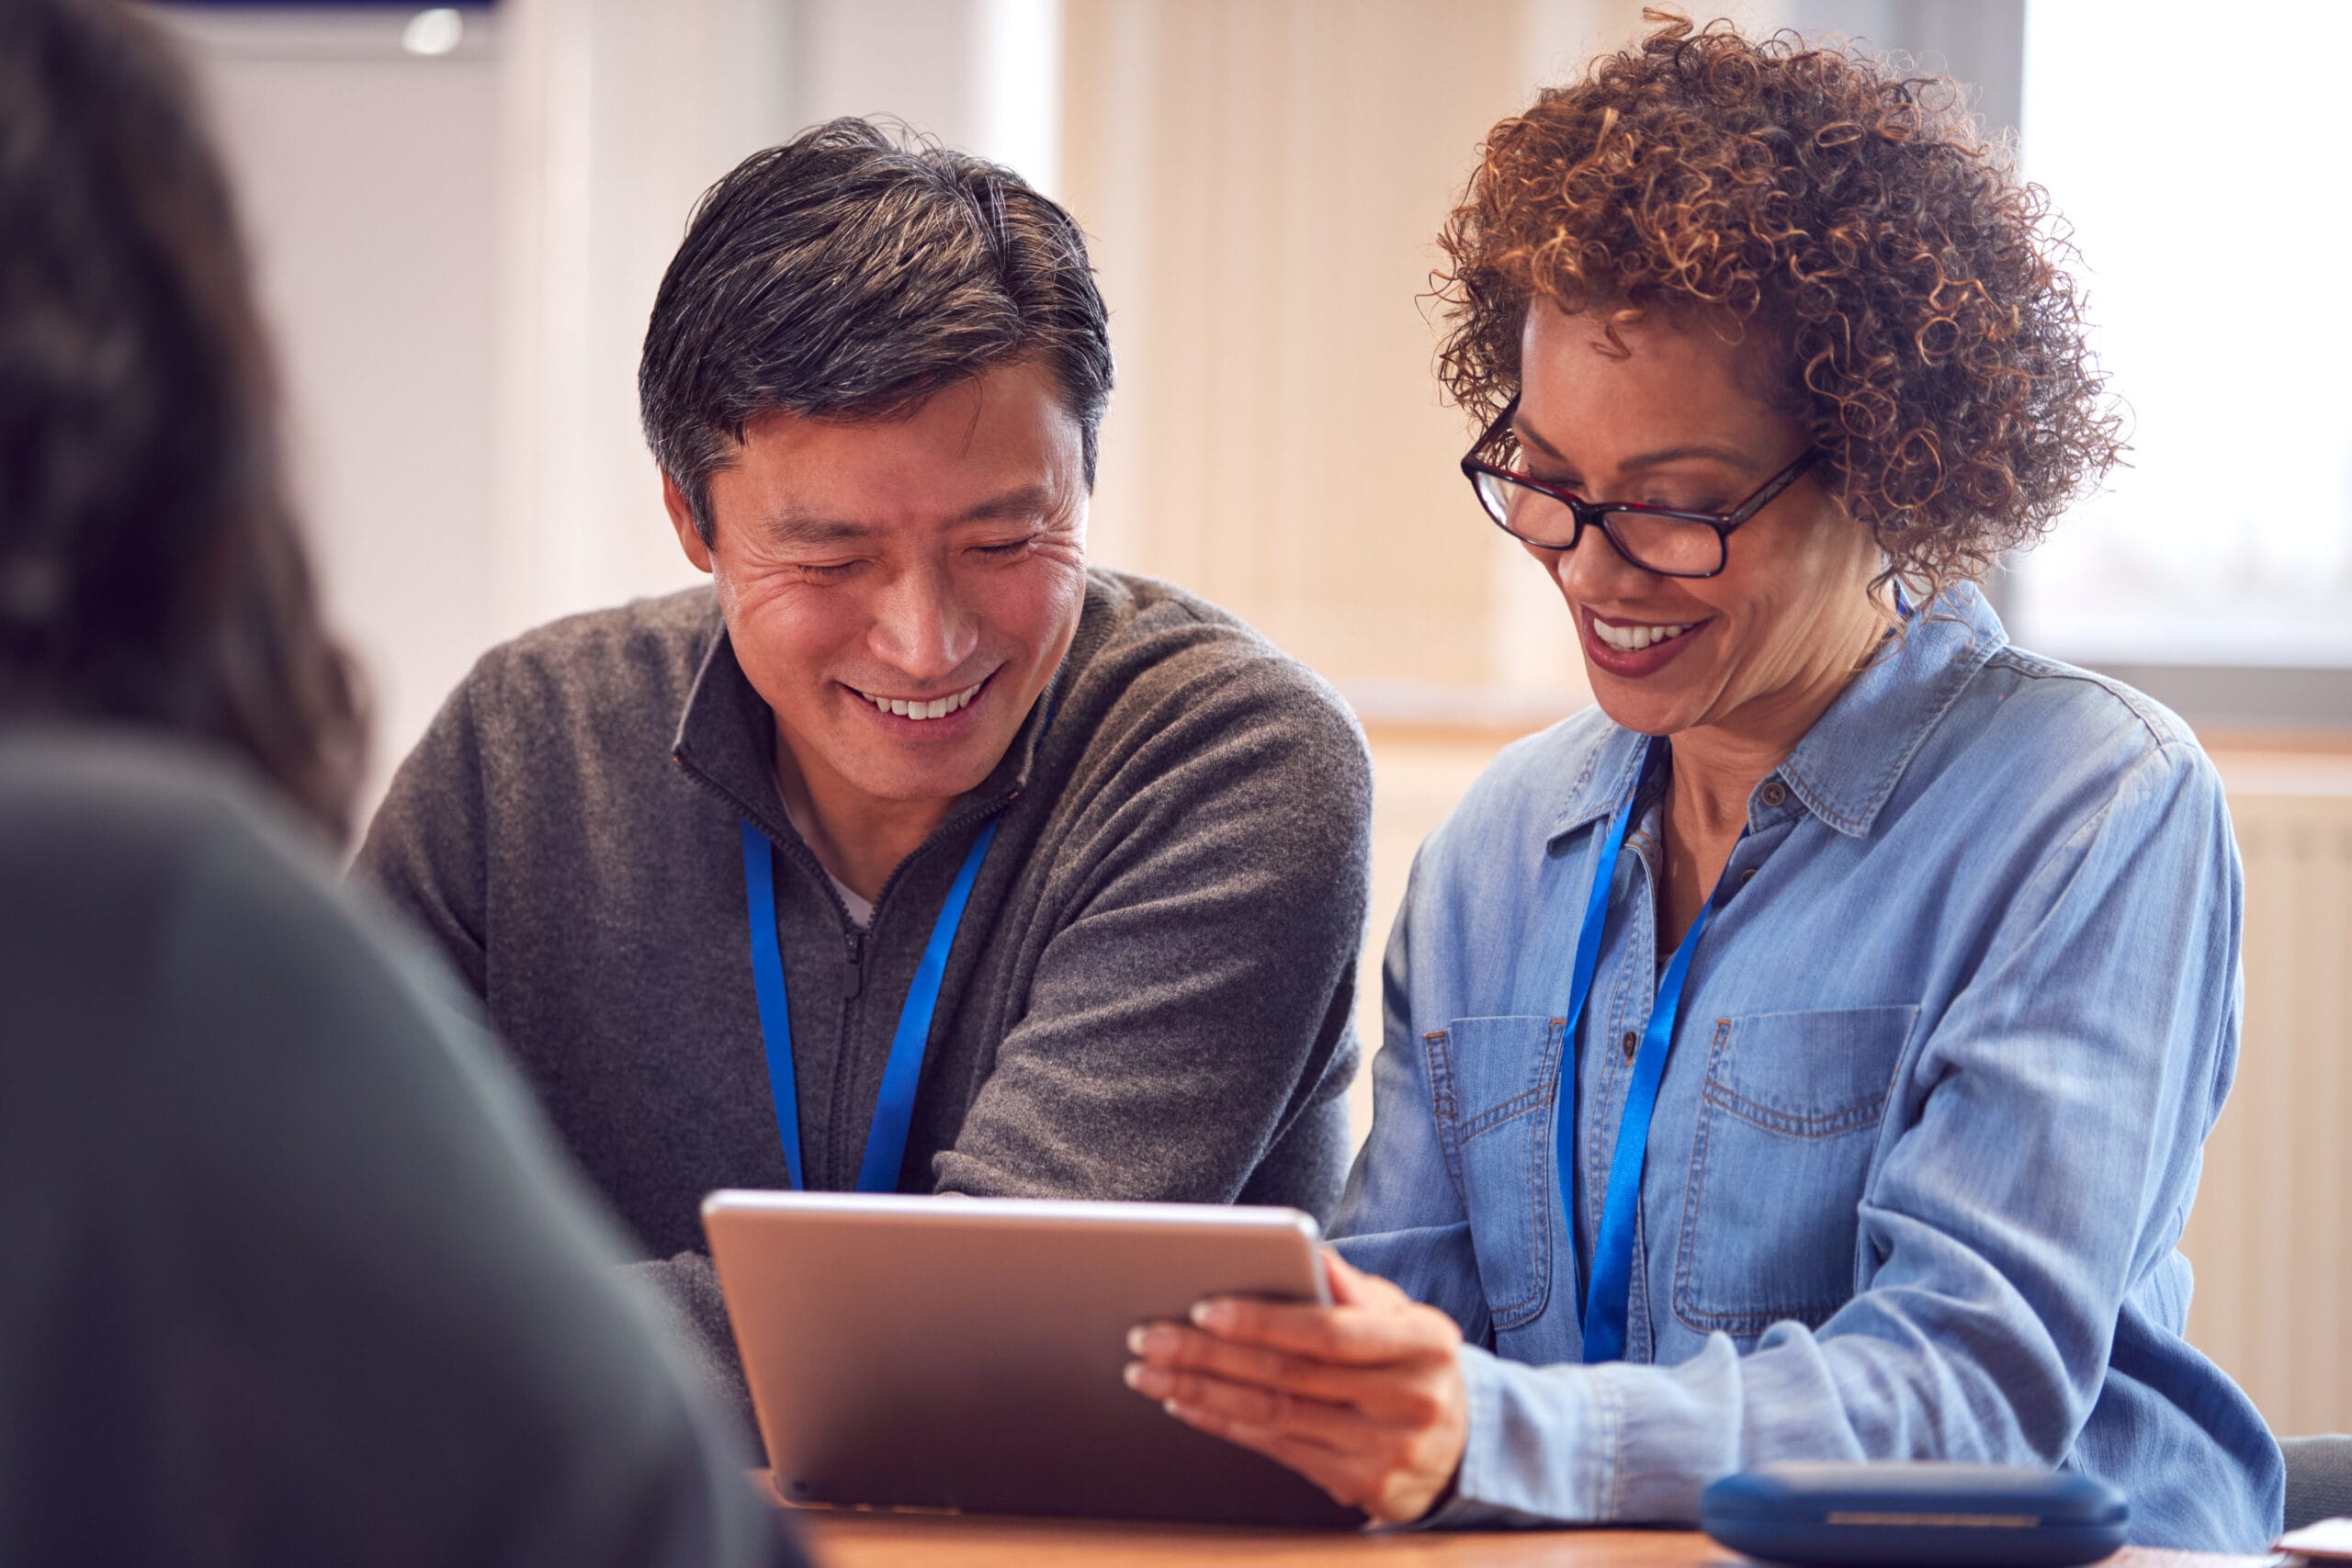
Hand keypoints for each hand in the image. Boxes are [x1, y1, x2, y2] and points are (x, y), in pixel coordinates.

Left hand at [1122, 1248, 1467, 1524]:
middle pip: (1291, 1377)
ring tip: (1150, 1370)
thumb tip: (1312, 1254)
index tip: (1202, 1307)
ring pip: (1276, 1417)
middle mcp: (1410, 1403)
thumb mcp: (1406, 1317)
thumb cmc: (1416, 1364)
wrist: (1464, 1445)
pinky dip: (1225, 1424)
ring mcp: (1388, 1453)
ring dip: (1202, 1392)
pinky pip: (1279, 1450)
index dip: (1263, 1321)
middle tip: (1150, 1337)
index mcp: (1425, 1346)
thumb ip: (1356, 1290)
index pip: (1330, 1334)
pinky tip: (1187, 1402)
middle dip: (1210, 1355)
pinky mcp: (1364, 1490)